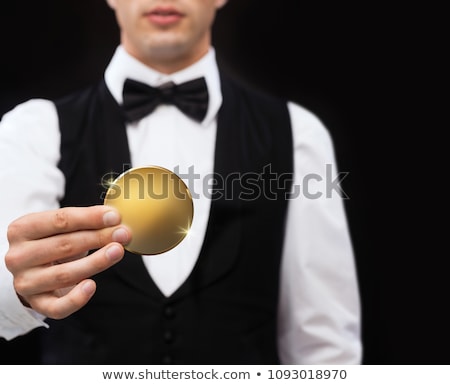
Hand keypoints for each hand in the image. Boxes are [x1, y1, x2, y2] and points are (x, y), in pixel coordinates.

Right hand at [5, 205, 130, 318]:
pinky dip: (76, 299)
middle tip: (123, 234)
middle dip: (98, 238)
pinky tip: (92, 286)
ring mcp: (25, 282)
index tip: (115, 217)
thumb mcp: (60, 227)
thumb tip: (115, 218)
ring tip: (117, 251)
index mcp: (22, 229)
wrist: (34, 269)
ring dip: (96, 262)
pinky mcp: (37, 304)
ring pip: (64, 275)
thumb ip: (84, 221)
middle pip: (64, 246)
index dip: (90, 218)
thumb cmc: (53, 242)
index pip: (60, 220)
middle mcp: (19, 256)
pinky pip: (57, 307)